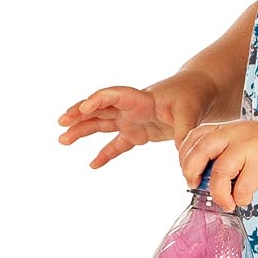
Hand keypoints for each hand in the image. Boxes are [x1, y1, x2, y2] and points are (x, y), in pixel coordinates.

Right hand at [57, 75, 202, 168]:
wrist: (195, 93)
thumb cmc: (191, 96)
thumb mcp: (191, 113)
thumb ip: (184, 133)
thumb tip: (183, 154)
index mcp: (141, 98)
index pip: (114, 95)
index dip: (98, 100)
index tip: (85, 108)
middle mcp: (130, 108)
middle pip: (100, 109)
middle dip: (79, 114)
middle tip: (61, 122)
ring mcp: (130, 120)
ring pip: (101, 124)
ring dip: (82, 130)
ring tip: (63, 140)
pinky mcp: (136, 132)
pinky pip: (116, 144)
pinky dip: (105, 154)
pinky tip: (92, 165)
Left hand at [178, 117, 257, 209]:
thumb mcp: (242, 142)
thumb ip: (222, 153)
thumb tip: (199, 179)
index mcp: (227, 129)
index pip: (194, 138)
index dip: (185, 158)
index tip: (190, 175)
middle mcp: (234, 134)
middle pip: (200, 151)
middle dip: (191, 172)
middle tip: (195, 186)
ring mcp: (249, 147)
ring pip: (219, 172)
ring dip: (218, 193)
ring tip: (225, 202)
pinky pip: (241, 187)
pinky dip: (240, 198)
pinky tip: (246, 197)